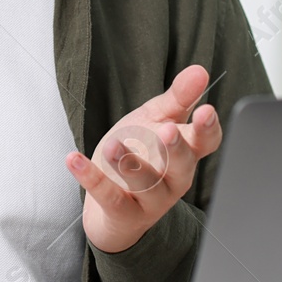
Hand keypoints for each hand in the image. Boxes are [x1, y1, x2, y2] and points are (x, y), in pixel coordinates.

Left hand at [65, 64, 222, 253]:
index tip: (206, 111)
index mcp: (187, 153)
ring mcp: (150, 199)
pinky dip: (91, 178)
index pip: (206, 142)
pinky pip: (110, 197)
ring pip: (146, 183)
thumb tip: (200, 70)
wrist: (115, 206)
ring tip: (112, 146)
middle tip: (166, 130)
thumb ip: (178, 98)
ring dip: (129, 164)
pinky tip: (74, 159)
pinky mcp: (123, 212)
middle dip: (175, 149)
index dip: (208, 129)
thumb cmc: (144, 154)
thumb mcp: (158, 120)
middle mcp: (174, 179)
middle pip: (182, 166)